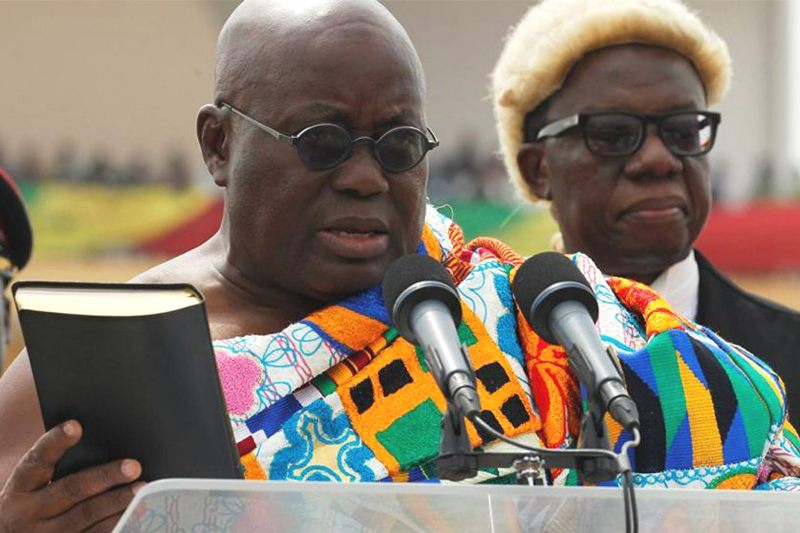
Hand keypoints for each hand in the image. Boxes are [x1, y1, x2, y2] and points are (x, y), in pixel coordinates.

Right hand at [0, 420, 143, 532]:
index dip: (55, 442)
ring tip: (140, 489)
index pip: (37, 460)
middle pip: (71, 489)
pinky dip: (116, 524)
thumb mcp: (32, 490)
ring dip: (116, 502)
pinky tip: (135, 514)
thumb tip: (106, 446)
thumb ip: (60, 469)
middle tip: (133, 466)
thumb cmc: (32, 506)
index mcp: (21, 487)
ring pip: (85, 515)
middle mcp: (28, 512)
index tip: (75, 425)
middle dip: (104, 476)